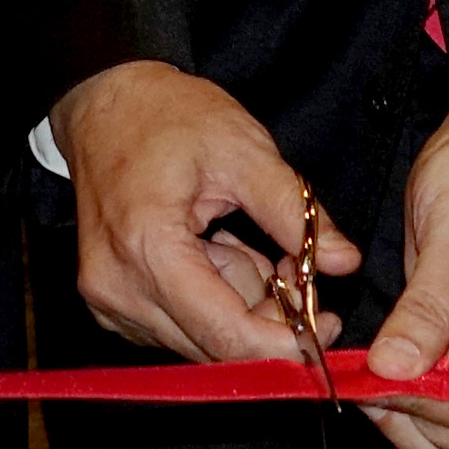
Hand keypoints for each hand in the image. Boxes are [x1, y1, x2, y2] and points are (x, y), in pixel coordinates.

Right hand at [52, 59, 346, 370]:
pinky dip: (213, 300)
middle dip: (268, 320)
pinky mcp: (112, 301)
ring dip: (241, 307)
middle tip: (298, 269)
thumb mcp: (243, 150)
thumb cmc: (166, 115)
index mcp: (148, 247)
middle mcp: (119, 288)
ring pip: (201, 339)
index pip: (224, 333)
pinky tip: (218, 252)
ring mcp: (110, 299)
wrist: (105, 102)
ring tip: (248, 246)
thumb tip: (343, 261)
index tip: (326, 328)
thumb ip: (294, 212)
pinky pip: (179, 325)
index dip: (285, 345)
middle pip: (214, 346)